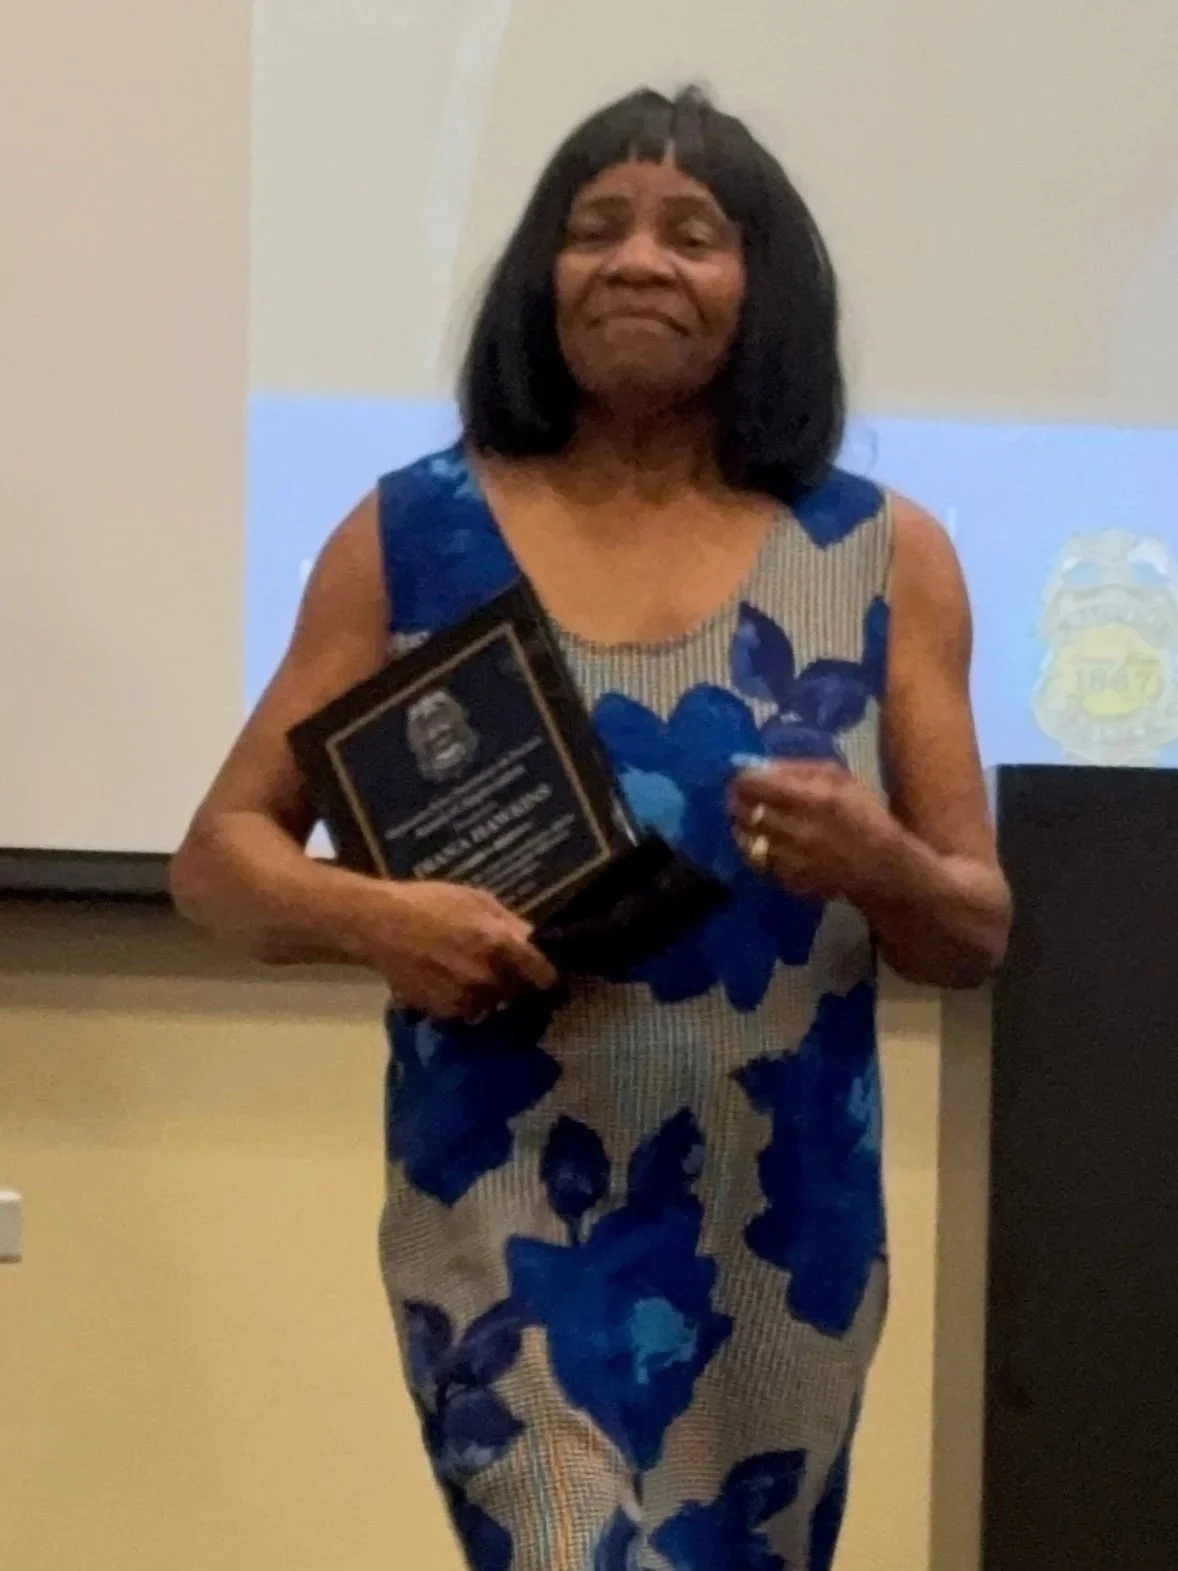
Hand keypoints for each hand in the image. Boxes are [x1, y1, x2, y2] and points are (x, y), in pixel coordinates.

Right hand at [350, 881, 558, 1020]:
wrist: (379, 925)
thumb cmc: (429, 903)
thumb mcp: (476, 899)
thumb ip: (509, 922)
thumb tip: (533, 939)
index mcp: (500, 945)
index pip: (543, 973)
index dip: (548, 974)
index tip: (547, 975)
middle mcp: (487, 978)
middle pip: (518, 991)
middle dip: (515, 982)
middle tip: (501, 968)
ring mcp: (465, 999)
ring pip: (493, 1003)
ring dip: (490, 993)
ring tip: (469, 973)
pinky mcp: (443, 1012)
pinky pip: (467, 1011)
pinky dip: (465, 1001)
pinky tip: (449, 981)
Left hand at [729, 761, 899, 901]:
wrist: (883, 870)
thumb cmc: (866, 818)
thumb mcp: (842, 780)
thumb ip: (800, 769)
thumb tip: (762, 766)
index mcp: (813, 799)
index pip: (757, 785)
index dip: (742, 779)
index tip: (742, 777)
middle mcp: (797, 830)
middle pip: (745, 812)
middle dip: (737, 802)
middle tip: (738, 797)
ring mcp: (790, 859)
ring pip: (745, 839)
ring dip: (741, 826)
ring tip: (747, 818)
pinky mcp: (788, 880)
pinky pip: (757, 861)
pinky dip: (755, 850)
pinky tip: (764, 842)